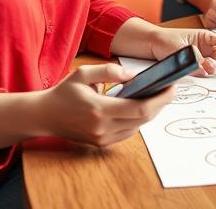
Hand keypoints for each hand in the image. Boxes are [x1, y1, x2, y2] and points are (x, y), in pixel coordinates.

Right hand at [37, 63, 175, 146]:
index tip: (172, 87)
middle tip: (170, 89)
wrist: (44, 116)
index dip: (160, 99)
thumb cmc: (63, 93)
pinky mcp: (101, 143)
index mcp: (99, 109)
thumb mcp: (83, 74)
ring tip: (158, 95)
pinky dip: (138, 120)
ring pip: (138, 127)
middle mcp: (103, 128)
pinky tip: (141, 107)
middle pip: (143, 119)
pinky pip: (128, 133)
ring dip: (151, 112)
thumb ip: (110, 71)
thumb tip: (133, 75)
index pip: (140, 108)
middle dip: (161, 104)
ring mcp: (102, 138)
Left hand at [146, 26, 215, 75]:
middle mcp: (203, 45)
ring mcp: (199, 54)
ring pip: (213, 61)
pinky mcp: (194, 63)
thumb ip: (195, 59)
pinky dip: (206, 71)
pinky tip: (206, 73)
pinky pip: (204, 68)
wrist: (152, 45)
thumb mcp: (182, 48)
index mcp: (203, 36)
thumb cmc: (165, 40)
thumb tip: (207, 68)